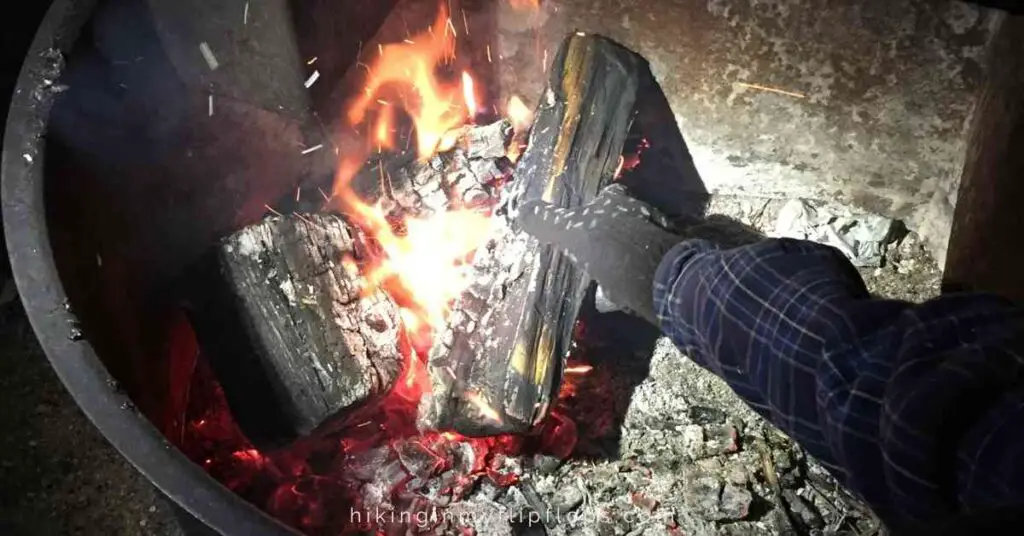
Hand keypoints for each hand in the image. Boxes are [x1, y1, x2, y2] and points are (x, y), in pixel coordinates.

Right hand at [514, 184, 682, 323]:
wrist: (655, 278)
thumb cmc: (610, 247)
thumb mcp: (570, 232)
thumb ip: (546, 221)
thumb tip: (520, 210)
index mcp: (617, 202)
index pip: (607, 195)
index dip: (596, 204)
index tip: (583, 217)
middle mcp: (641, 215)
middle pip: (622, 220)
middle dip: (609, 232)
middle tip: (592, 250)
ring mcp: (655, 241)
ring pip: (634, 245)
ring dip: (621, 257)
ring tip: (603, 276)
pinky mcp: (662, 267)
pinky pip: (642, 269)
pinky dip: (631, 278)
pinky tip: (618, 292)